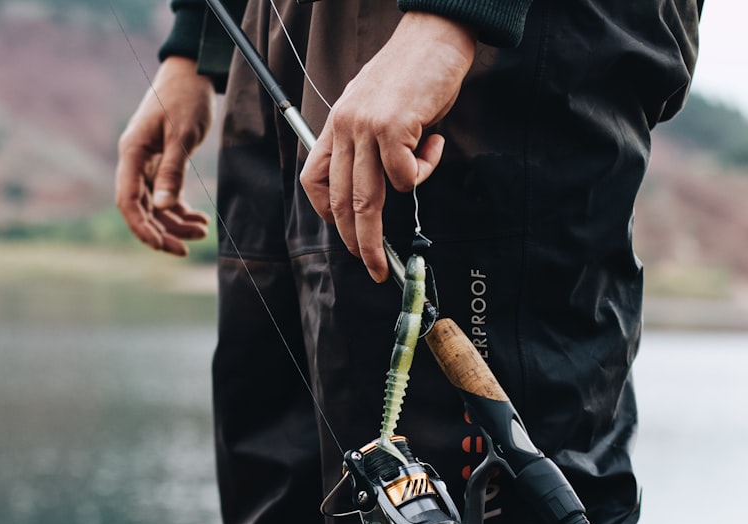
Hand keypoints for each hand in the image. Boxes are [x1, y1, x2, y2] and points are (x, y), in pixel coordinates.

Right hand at [116, 57, 215, 255]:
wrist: (192, 74)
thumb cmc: (185, 99)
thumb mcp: (182, 135)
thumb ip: (172, 171)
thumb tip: (162, 208)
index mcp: (131, 153)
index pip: (128, 201)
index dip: (142, 228)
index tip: (163, 245)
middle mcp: (134, 162)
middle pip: (141, 209)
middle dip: (162, 232)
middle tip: (186, 249)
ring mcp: (147, 164)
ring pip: (155, 206)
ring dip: (176, 223)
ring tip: (202, 230)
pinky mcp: (161, 164)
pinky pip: (166, 196)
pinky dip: (181, 209)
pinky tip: (200, 219)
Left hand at [300, 13, 477, 281]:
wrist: (434, 33)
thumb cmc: (410, 73)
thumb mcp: (374, 108)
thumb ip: (368, 143)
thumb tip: (379, 184)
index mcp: (335, 126)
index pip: (314, 179)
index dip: (326, 213)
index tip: (344, 231)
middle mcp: (344, 128)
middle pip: (341, 201)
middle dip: (355, 242)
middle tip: (371, 267)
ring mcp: (366, 128)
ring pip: (368, 200)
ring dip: (377, 237)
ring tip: (392, 259)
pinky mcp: (393, 128)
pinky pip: (406, 176)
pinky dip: (422, 174)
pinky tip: (433, 145)